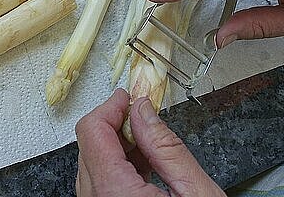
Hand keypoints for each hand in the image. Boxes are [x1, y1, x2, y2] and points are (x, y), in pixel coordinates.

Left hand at [75, 88, 223, 196]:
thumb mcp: (195, 194)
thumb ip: (166, 147)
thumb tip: (144, 110)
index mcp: (114, 193)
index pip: (92, 131)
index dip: (110, 107)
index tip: (129, 96)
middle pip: (88, 144)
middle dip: (113, 123)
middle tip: (143, 114)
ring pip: (91, 161)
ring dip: (115, 144)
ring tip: (149, 141)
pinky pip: (98, 180)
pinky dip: (116, 164)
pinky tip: (143, 163)